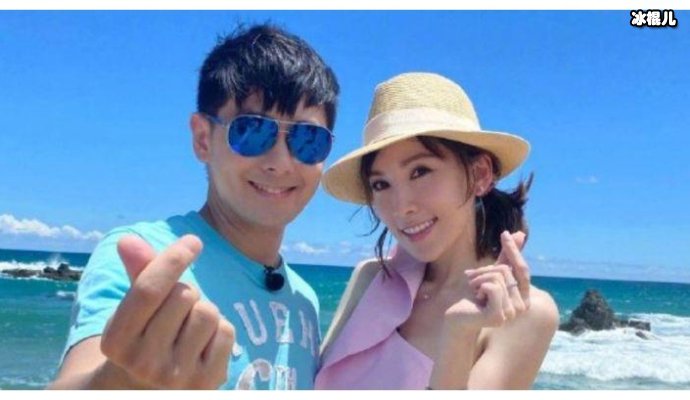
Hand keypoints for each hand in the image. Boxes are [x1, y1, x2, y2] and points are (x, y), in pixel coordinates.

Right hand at [100, 234, 234, 388]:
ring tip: (188, 328)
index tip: (193, 241)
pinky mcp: (206, 383)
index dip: (173, 258)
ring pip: (208, 312)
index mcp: (116, 341)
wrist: (147, 392)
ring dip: (203, 310)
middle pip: (184, 296)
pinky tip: (203, 344)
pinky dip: (220, 330)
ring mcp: (176, 377)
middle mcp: (143, 363)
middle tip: (176, 312)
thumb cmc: (144, 339)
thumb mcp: (132, 311)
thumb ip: (138, 274)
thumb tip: (128, 239)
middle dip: (186, 292)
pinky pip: (226, 331)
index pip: (149, 289)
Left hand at [444, 231, 529, 329]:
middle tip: (473, 282)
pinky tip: (476, 298)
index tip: (504, 233)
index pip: (521, 268)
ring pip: (498, 277)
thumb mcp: (490, 273)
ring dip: (479, 280)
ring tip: (474, 292)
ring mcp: (511, 313)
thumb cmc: (472, 296)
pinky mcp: (498, 316)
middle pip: (506, 271)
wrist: (456, 316)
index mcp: (523, 296)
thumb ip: (506, 257)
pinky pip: (492, 287)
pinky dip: (479, 286)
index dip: (513, 250)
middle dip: (484, 271)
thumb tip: (520, 234)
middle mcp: (522, 306)